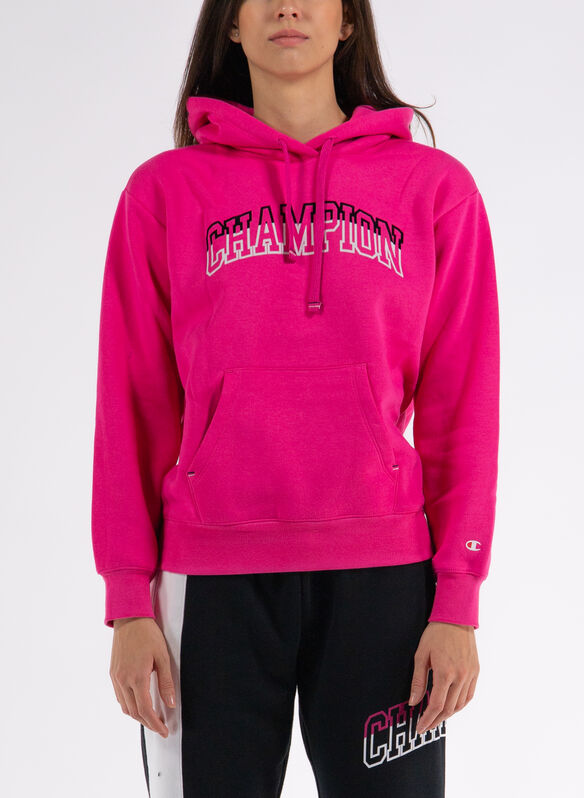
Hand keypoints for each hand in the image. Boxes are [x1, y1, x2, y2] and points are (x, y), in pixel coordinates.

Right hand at [110, 617, 175, 737]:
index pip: (145, 710)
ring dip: (137, 716)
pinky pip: (119, 696)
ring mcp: (116, 677)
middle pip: (134, 712)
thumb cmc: (148, 635)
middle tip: (160, 727)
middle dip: (148, 723)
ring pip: (125, 706)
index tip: (164, 731)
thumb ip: (166, 682)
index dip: (155, 724)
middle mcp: (123, 680)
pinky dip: (129, 705)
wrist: (129, 618)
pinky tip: (138, 703)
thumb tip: (170, 704)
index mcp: (137, 677)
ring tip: (151, 717)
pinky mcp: (113, 673)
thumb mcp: (162, 657)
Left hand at [408, 621, 478, 734]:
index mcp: (445, 673)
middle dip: (436, 721)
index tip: (419, 728)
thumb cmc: (435, 634)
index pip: (436, 705)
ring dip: (448, 715)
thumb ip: (418, 681)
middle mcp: (460, 677)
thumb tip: (413, 702)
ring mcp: (470, 675)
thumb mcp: (421, 655)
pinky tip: (451, 707)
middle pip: (449, 709)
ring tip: (436, 718)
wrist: (456, 617)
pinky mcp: (476, 671)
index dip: (427, 719)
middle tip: (425, 727)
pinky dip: (460, 705)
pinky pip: (469, 695)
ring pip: (460, 704)